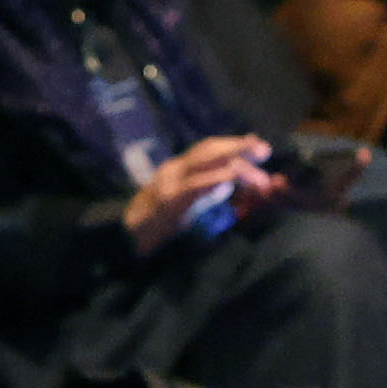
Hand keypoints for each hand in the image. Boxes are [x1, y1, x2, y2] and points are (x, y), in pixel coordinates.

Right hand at [121, 134, 281, 253]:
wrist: (121, 241)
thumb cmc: (156, 228)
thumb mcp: (186, 205)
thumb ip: (210, 190)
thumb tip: (238, 177)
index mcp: (179, 171)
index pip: (209, 151)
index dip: (236, 146)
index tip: (260, 149)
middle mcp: (173, 170)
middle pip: (208, 150)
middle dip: (239, 147)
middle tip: (265, 150)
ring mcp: (169, 183)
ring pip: (203, 161)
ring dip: (234, 161)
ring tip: (258, 168)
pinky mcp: (169, 200)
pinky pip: (195, 185)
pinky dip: (217, 178)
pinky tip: (233, 177)